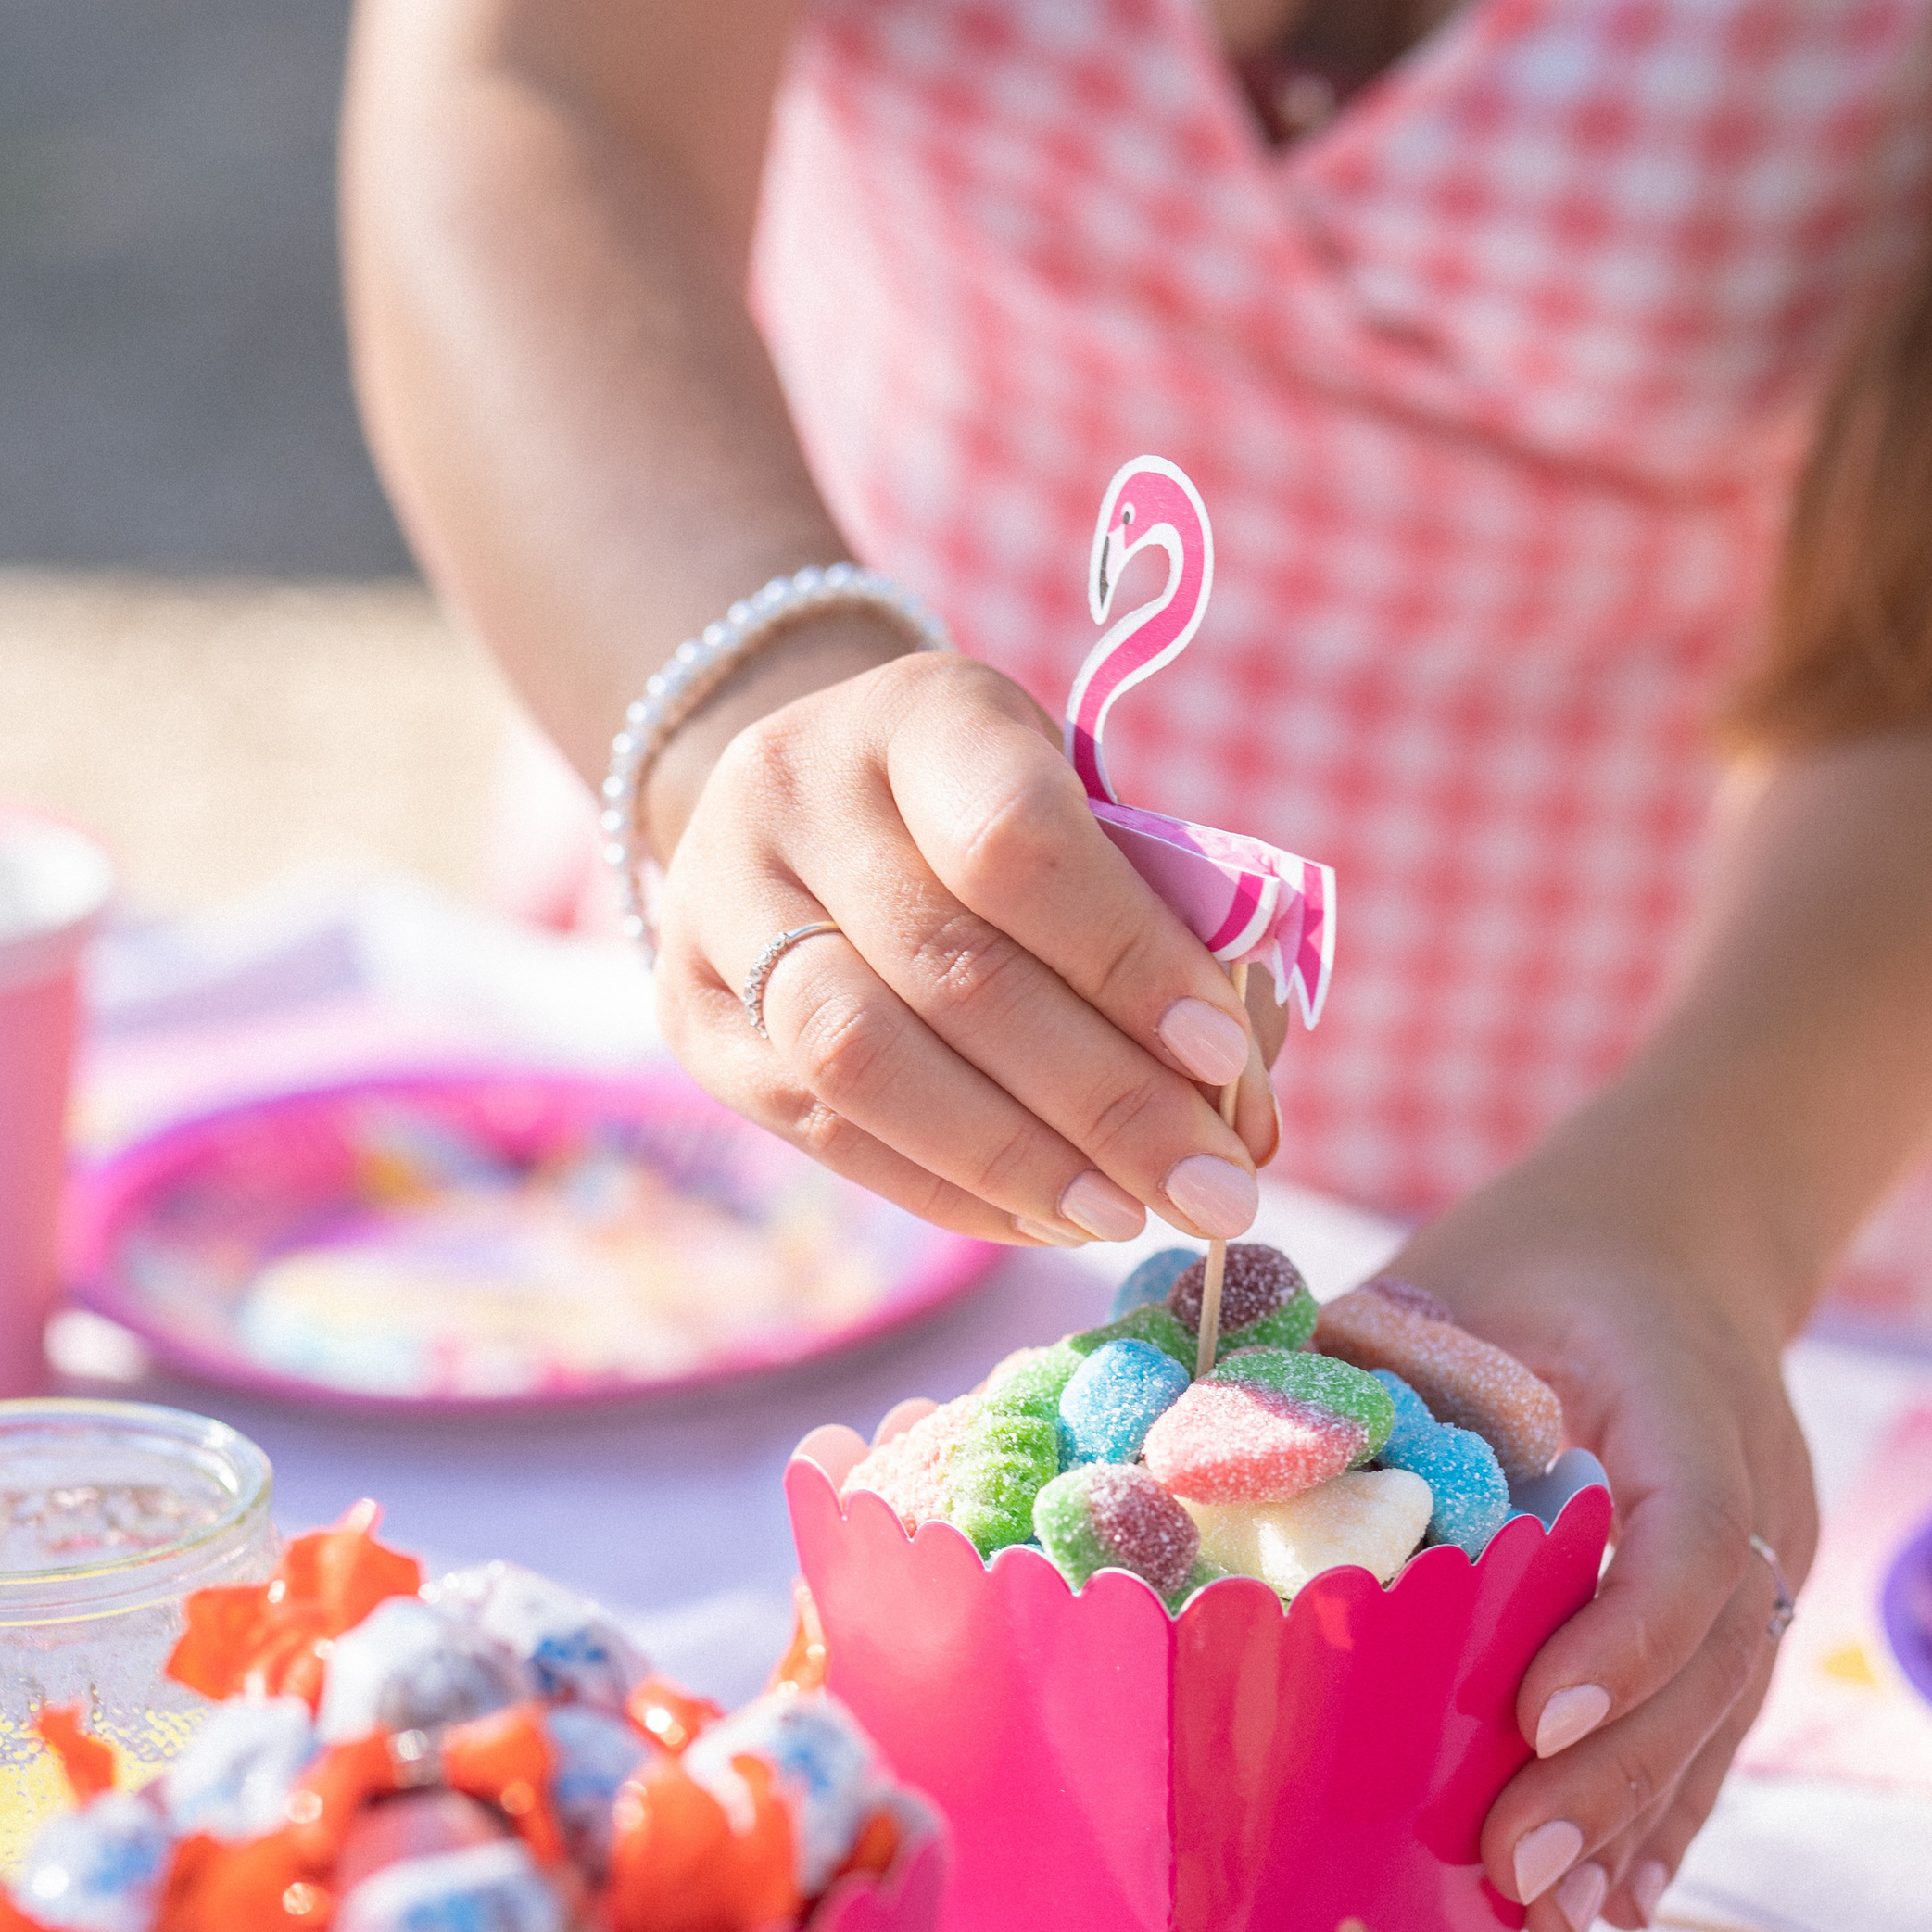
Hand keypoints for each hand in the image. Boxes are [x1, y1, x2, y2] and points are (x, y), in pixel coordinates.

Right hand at [652, 638, 1278, 1248]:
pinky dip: (948, 1189)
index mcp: (921, 712)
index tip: (1223, 1057)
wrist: (804, 796)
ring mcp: (720, 900)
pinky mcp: (691, 1012)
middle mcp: (796, 790)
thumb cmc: (994, 814)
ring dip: (1014, 1159)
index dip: (1126, 957)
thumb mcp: (1087, 816)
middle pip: (948, 968)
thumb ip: (1170, 933)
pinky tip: (1045, 1219)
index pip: (1017, 840)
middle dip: (1101, 1098)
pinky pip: (820, 1128)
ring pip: (860, 1059)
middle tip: (1211, 1189)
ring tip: (1126, 1216)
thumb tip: (1241, 1114)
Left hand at [1388, 1195, 1816, 1931]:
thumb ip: (1358, 1368)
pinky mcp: (1751, 1597)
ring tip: (1558, 1920)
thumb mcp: (1449, 1283)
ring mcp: (1772, 1544)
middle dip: (1615, 1774)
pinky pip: (1716, 1715)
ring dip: (1640, 1817)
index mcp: (1685, 1388)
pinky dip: (1664, 1806)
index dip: (1624, 1633)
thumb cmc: (1531, 1260)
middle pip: (1713, 1650)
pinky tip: (1613, 1898)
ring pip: (1722, 1702)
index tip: (1537, 1716)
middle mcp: (1754, 1477)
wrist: (1674, 1232)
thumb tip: (1201, 1456)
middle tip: (1515, 1870)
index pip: (1691, 1531)